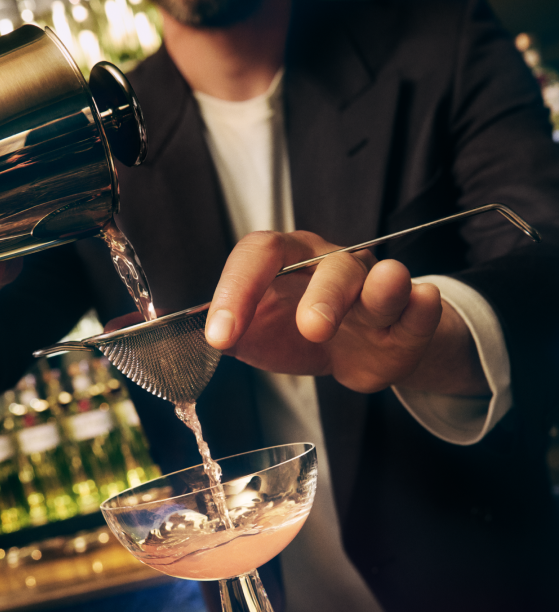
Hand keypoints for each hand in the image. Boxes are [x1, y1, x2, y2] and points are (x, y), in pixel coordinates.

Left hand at [205, 230, 487, 396]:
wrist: (349, 354)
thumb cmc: (293, 334)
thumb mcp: (254, 336)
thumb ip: (227, 332)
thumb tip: (187, 331)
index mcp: (285, 262)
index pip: (258, 257)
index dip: (236, 290)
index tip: (220, 336)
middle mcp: (330, 265)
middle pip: (329, 265)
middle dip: (322, 295)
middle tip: (312, 329)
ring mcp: (373, 287)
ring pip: (380, 277)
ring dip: (383, 286)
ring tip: (385, 291)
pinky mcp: (408, 316)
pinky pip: (420, 304)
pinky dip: (423, 306)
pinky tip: (422, 301)